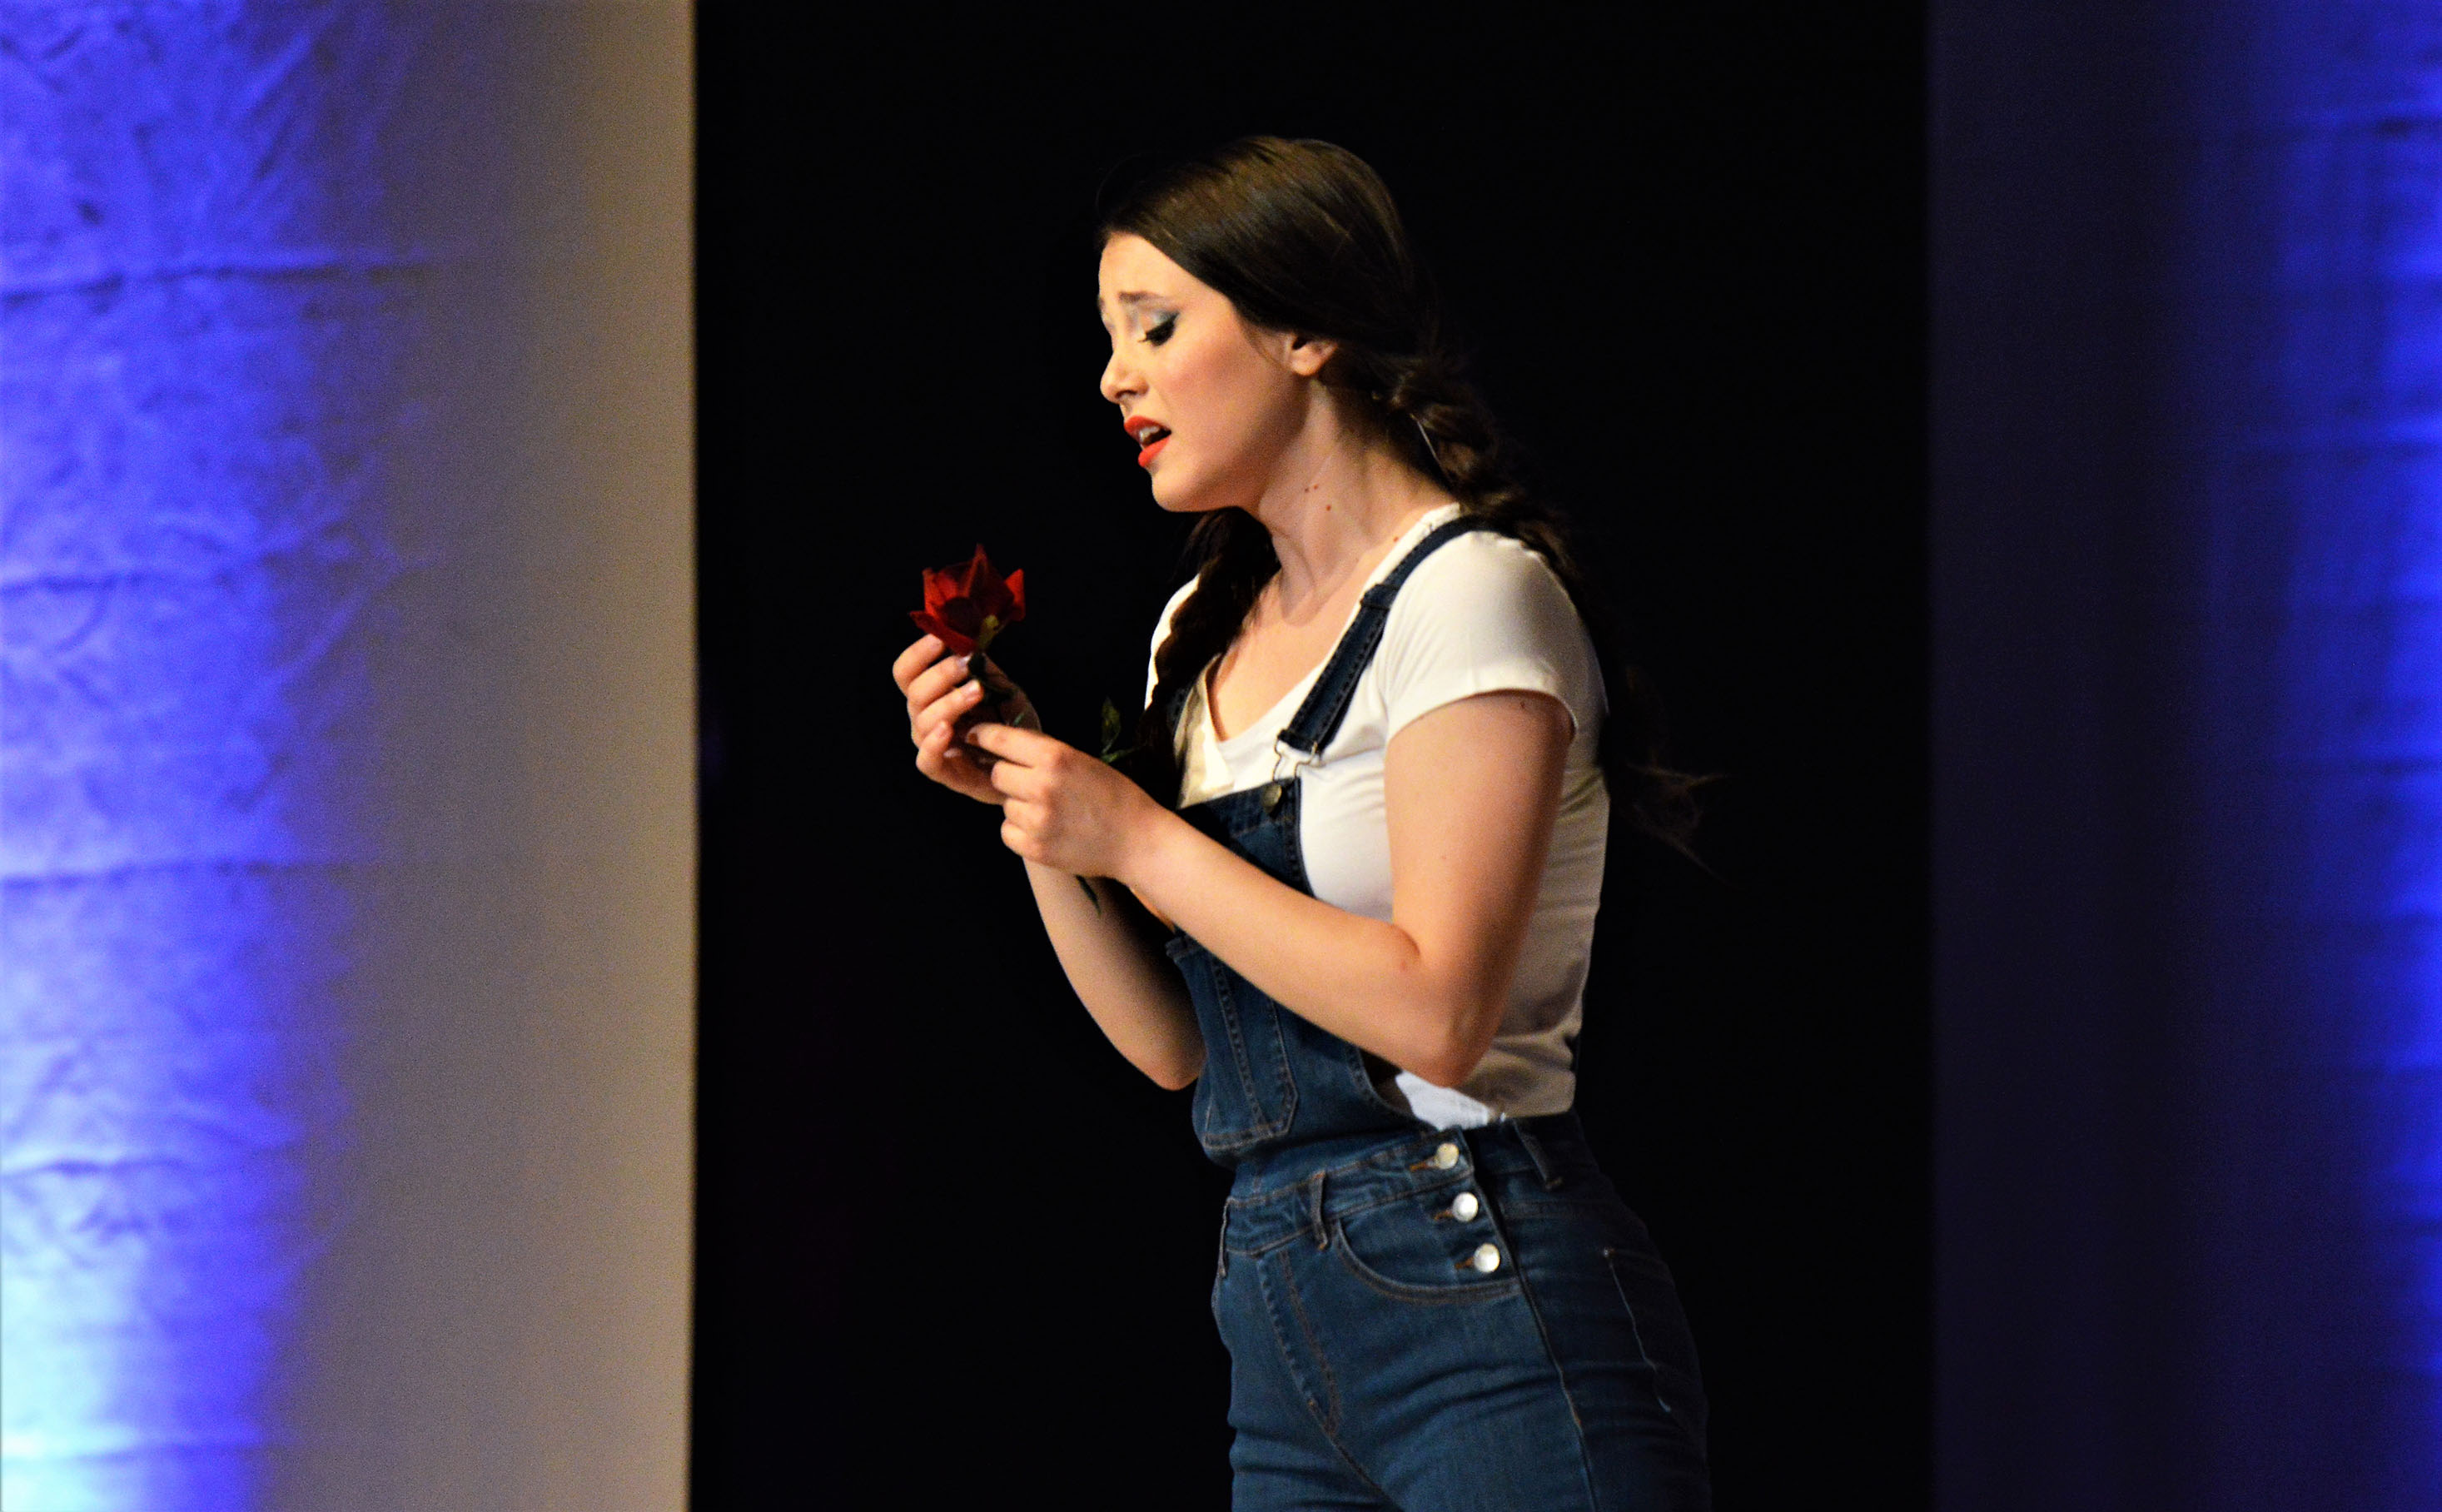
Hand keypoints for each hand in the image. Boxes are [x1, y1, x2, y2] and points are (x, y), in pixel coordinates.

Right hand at [893, 634, 1037, 804]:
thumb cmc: (1007, 721)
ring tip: (976, 692)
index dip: (917, 654)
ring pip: (922, 722)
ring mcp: (931, 745)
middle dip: (940, 675)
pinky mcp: (943, 772)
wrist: (1027, 762)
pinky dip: (934, 744)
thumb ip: (982, 665)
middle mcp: (923, 718)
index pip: (906, 672)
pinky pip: (926, 760)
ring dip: (949, 702)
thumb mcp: (999, 686)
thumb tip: (970, 633)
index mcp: (930, 695)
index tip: (939, 639)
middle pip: (914, 693)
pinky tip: (948, 729)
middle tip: (967, 664)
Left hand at [967, 720, 1168, 881]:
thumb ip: (1045, 753)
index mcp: (1055, 757)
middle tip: (1031, 784)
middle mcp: (1042, 785)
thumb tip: (1003, 743)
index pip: (1000, 739)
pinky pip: (1007, 832)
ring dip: (1018, 806)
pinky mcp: (1034, 848)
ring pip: (1004, 805)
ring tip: (1049, 812)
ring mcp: (1036, 819)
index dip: (984, 736)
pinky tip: (1045, 830)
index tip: (976, 736)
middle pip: (997, 774)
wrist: (1138, 841)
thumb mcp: (1083, 760)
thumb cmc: (1113, 796)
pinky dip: (1020, 831)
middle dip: (1009, 777)